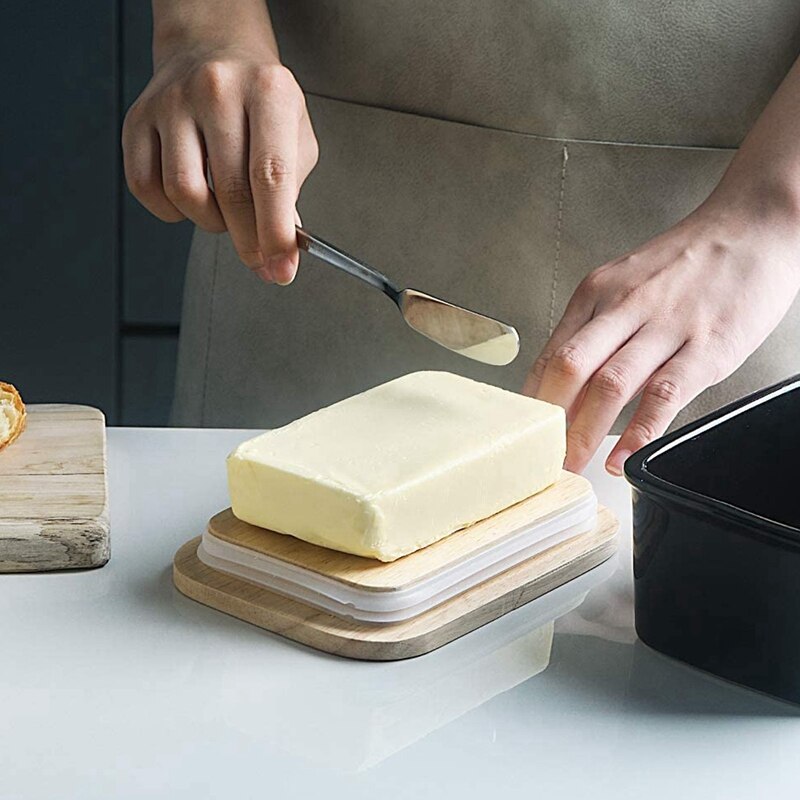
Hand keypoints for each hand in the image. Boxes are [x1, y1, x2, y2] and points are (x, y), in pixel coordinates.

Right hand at [122, 19, 317, 284]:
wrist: (213, 50)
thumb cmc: (261, 103)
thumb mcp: (294, 137)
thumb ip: (290, 195)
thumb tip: (279, 255)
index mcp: (269, 91)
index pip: (271, 175)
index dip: (275, 232)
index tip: (281, 268)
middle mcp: (217, 90)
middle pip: (230, 191)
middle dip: (249, 241)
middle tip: (259, 259)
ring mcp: (172, 102)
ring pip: (185, 193)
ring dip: (210, 222)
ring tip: (226, 213)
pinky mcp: (138, 119)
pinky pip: (147, 188)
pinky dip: (172, 211)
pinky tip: (192, 200)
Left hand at [524, 193, 799, 475]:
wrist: (754, 225)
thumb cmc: (688, 262)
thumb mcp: (626, 283)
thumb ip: (597, 329)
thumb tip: (569, 384)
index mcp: (598, 293)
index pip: (550, 353)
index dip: (532, 400)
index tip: (525, 431)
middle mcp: (624, 307)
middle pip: (569, 368)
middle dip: (549, 419)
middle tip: (540, 455)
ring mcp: (665, 327)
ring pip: (610, 385)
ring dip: (585, 432)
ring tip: (573, 464)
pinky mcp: (706, 347)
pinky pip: (664, 394)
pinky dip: (640, 431)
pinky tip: (625, 456)